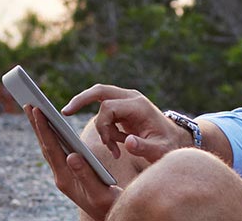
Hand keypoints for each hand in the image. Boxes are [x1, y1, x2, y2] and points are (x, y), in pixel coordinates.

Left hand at [25, 105, 120, 219]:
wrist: (108, 217)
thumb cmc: (108, 205)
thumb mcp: (100, 192)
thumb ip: (86, 175)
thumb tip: (72, 155)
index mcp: (65, 179)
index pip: (51, 149)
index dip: (44, 128)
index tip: (37, 109)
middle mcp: (60, 175)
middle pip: (45, 145)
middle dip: (37, 123)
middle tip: (28, 102)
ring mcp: (63, 174)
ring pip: (49, 147)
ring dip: (42, 128)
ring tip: (35, 109)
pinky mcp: (68, 172)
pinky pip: (56, 150)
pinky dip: (52, 135)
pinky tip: (52, 126)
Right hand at [63, 84, 191, 161]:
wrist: (176, 139)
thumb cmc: (168, 145)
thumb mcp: (159, 151)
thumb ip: (144, 147)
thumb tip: (127, 143)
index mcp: (139, 105)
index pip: (108, 106)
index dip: (102, 125)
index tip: (108, 144)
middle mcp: (132, 98)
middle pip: (100, 90)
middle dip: (81, 100)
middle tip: (64, 112)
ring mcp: (127, 100)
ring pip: (100, 101)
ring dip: (100, 125)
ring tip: (113, 147)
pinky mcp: (124, 107)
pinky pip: (105, 111)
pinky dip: (104, 127)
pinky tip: (114, 144)